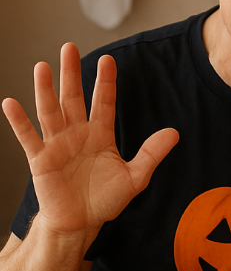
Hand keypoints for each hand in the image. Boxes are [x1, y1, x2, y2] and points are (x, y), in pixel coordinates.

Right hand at [1, 44, 177, 239]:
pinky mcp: (40, 159)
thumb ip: (152, 154)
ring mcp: (57, 145)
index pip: (104, 102)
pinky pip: (28, 137)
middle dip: (72, 73)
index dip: (106, 82)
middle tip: (69, 47)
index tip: (109, 59)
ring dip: (45, 89)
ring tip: (42, 66)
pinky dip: (19, 121)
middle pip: (73, 98)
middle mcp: (77, 134)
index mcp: (100, 135)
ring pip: (50, 111)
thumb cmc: (105, 200)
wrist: (81, 223)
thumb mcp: (136, 177)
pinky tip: (11, 103)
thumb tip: (174, 132)